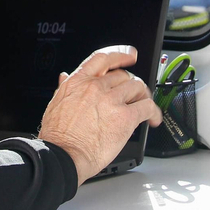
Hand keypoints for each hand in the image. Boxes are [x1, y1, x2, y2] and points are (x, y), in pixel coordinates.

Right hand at [38, 46, 160, 186]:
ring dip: (143, 96)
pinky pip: (147, 107)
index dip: (120, 53)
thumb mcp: (55, 104)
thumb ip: (64, 88)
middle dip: (131, 85)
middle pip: (124, 76)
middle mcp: (96, 87)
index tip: (130, 54)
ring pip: (138, 88)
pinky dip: (154, 112)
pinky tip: (153, 119)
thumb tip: (65, 77)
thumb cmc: (57, 137)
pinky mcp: (125, 117)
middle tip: (135, 95)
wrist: (63, 156)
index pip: (103, 58)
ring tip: (144, 107)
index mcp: (78, 82)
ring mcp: (111, 100)